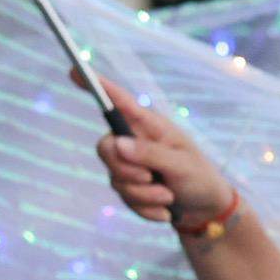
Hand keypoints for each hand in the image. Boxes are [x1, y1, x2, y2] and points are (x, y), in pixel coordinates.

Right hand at [91, 81, 236, 233]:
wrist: (206, 208)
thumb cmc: (199, 177)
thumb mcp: (181, 164)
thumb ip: (150, 154)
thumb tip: (118, 144)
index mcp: (149, 125)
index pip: (118, 102)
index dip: (95, 85)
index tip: (74, 71)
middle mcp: (133, 141)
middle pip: (105, 149)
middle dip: (127, 170)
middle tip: (151, 178)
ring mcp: (129, 165)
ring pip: (116, 180)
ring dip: (144, 194)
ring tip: (169, 195)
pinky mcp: (129, 188)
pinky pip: (125, 200)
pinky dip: (147, 209)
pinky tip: (165, 209)